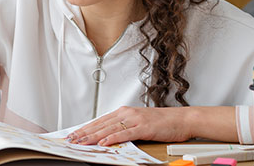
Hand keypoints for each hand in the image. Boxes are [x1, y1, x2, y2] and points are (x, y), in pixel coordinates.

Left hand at [65, 106, 192, 146]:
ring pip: (109, 128)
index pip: (99, 121)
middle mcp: (126, 113)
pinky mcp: (143, 127)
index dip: (85, 127)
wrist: (182, 119)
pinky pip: (125, 133)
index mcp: (124, 112)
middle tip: (71, 139)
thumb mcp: (138, 122)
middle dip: (84, 132)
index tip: (74, 134)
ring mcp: (135, 120)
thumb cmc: (162, 122)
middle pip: (100, 124)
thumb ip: (123, 127)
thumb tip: (107, 135)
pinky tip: (103, 142)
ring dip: (93, 136)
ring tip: (81, 141)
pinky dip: (112, 138)